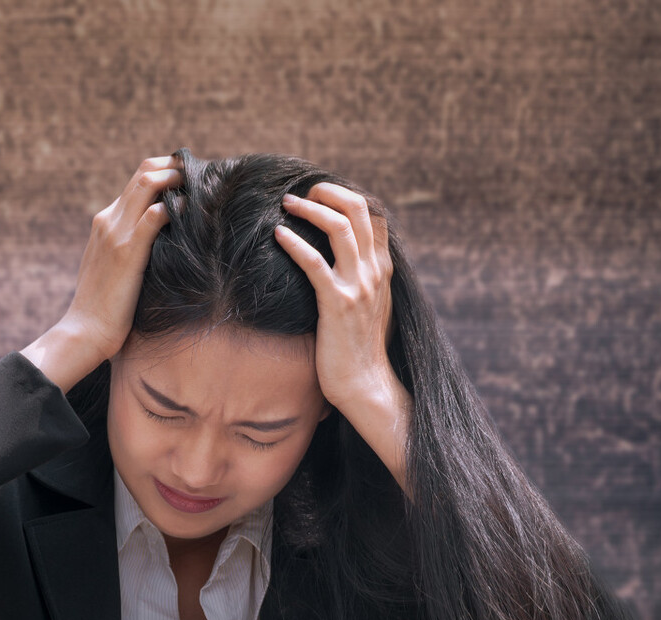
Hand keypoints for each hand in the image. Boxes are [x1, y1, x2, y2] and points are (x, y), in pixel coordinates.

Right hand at [22, 156, 181, 390]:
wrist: (85, 330)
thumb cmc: (105, 306)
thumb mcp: (116, 267)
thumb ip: (133, 248)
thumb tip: (164, 243)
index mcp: (104, 221)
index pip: (136, 181)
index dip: (164, 172)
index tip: (188, 178)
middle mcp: (108, 220)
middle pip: (143, 173)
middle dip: (174, 166)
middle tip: (200, 172)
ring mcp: (116, 233)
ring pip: (146, 184)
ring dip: (175, 178)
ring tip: (200, 183)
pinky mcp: (127, 252)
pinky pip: (152, 217)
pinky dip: (173, 207)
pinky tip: (190, 209)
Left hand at [275, 184, 412, 493]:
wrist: (366, 386)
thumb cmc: (360, 351)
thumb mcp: (370, 308)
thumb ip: (363, 282)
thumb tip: (343, 265)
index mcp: (383, 271)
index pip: (375, 216)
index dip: (348, 197)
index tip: (321, 195)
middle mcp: (374, 273)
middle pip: (359, 210)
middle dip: (328, 192)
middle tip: (302, 192)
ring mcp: (358, 287)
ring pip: (339, 228)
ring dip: (311, 209)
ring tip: (287, 204)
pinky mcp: (338, 304)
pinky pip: (315, 263)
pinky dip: (295, 243)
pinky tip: (278, 235)